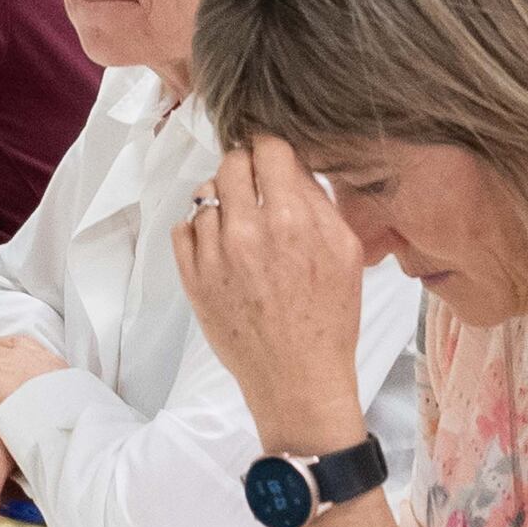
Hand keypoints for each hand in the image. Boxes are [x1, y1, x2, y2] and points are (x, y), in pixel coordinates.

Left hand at [172, 133, 377, 448]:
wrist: (297, 378)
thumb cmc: (329, 318)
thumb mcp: (345, 252)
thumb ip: (318, 202)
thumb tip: (292, 168)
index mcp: (292, 219)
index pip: (268, 148)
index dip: (271, 149)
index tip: (273, 159)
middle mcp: (248, 231)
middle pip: (230, 163)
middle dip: (245, 168)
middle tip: (256, 187)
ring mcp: (214, 255)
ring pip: (205, 195)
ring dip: (222, 201)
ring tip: (241, 223)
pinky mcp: (192, 278)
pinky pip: (183, 228)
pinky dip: (199, 228)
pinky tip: (221, 245)